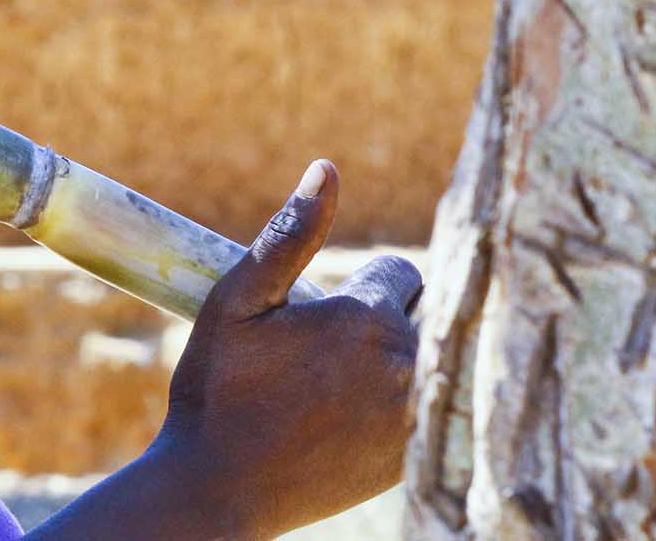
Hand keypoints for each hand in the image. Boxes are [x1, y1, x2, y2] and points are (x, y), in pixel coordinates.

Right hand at [154, 159, 420, 538]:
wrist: (222, 486)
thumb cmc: (219, 388)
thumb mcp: (237, 300)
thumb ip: (289, 234)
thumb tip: (326, 168)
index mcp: (366, 316)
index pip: (398, 273)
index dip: (358, 287)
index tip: (321, 315)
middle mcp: (408, 363)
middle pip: (428, 313)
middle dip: (391, 319)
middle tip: (334, 349)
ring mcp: (418, 415)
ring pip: (436, 359)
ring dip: (404, 360)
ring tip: (345, 383)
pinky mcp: (418, 456)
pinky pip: (434, 408)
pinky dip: (408, 404)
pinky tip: (357, 419)